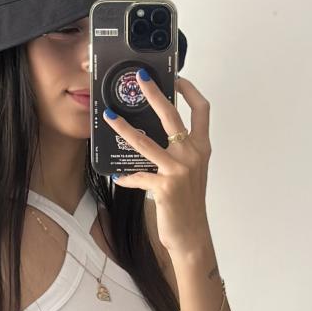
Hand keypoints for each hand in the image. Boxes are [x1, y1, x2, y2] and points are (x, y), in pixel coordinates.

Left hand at [106, 74, 211, 258]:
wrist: (191, 234)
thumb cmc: (187, 202)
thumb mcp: (189, 171)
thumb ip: (178, 151)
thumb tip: (152, 133)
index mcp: (201, 148)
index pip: (202, 109)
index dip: (190, 90)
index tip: (176, 77)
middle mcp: (192, 155)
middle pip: (172, 116)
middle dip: (154, 93)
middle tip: (140, 78)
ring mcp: (179, 171)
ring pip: (146, 142)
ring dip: (124, 129)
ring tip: (109, 117)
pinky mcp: (165, 187)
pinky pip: (138, 176)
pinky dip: (127, 177)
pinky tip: (118, 177)